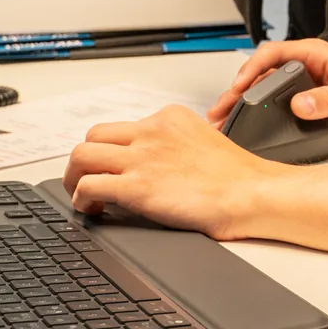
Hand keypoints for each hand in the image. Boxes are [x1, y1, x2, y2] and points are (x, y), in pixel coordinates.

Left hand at [63, 104, 275, 236]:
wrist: (253, 193)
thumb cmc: (238, 178)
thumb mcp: (206, 141)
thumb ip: (178, 145)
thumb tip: (161, 165)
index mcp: (170, 117)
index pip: (123, 127)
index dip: (113, 151)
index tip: (115, 168)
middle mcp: (152, 131)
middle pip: (94, 135)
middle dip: (85, 160)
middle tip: (87, 179)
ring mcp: (142, 157)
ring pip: (81, 156)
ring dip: (74, 177)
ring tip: (82, 195)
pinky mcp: (137, 187)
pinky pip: (88, 186)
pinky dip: (81, 200)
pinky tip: (93, 211)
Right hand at [207, 39, 327, 137]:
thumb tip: (300, 104)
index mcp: (316, 55)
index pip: (274, 53)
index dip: (252, 68)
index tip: (239, 87)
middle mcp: (306, 69)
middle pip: (262, 74)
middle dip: (237, 91)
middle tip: (221, 111)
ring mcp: (303, 89)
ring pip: (264, 92)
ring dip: (243, 106)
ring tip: (224, 123)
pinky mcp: (305, 108)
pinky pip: (275, 109)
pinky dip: (257, 118)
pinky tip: (246, 131)